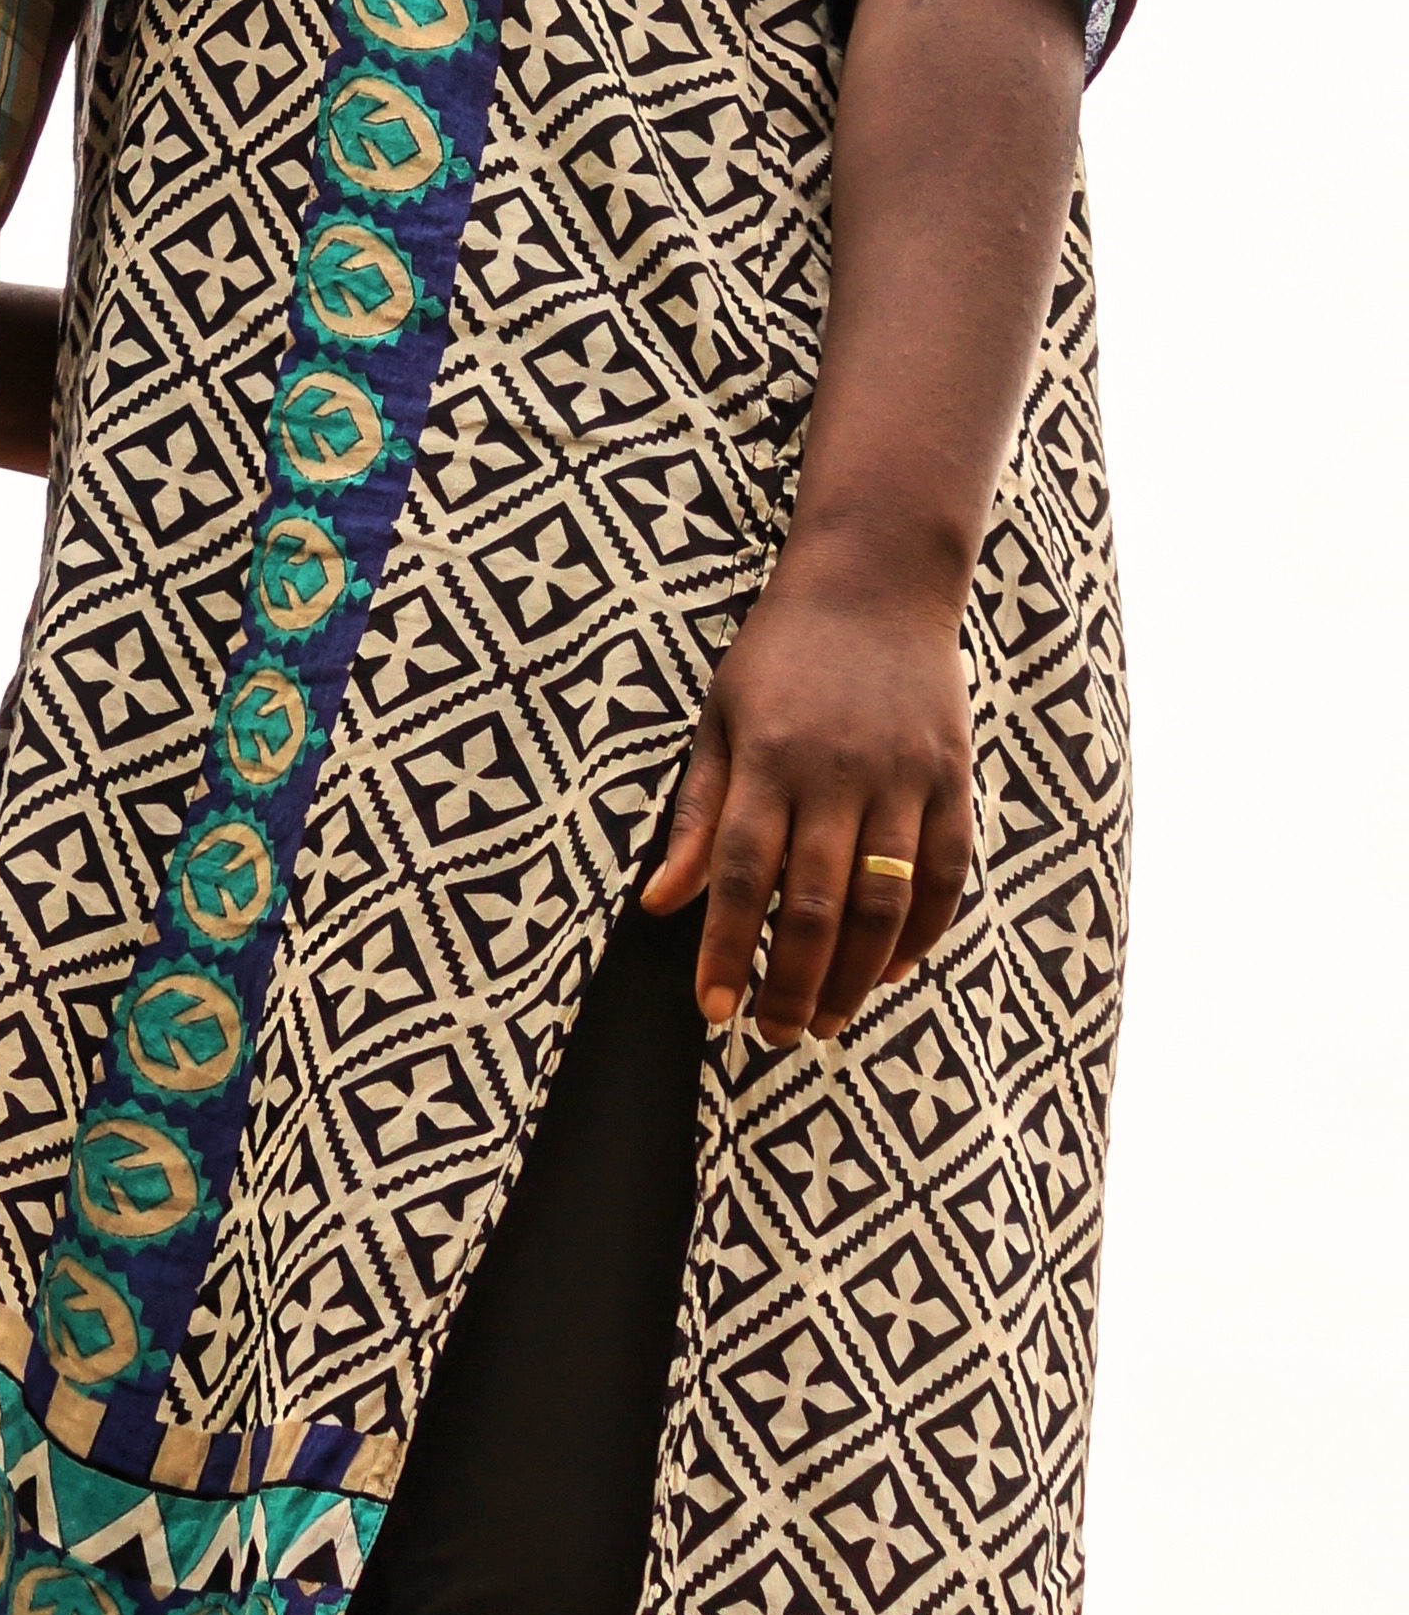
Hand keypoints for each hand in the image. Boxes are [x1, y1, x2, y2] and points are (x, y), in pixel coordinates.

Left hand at [641, 523, 975, 1041]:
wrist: (876, 582)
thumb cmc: (781, 656)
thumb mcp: (720, 721)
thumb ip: (698, 815)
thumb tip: (661, 902)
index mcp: (769, 760)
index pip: (743, 877)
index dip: (728, 950)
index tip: (714, 1008)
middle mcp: (839, 775)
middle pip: (819, 906)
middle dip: (793, 983)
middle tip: (774, 1032)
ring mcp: (905, 778)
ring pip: (887, 904)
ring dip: (858, 977)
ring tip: (827, 1019)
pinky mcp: (953, 779)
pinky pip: (947, 875)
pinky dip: (923, 934)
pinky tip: (894, 971)